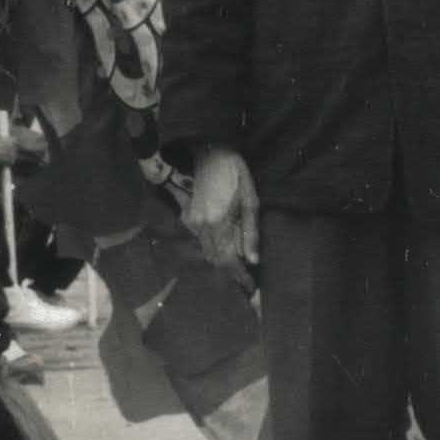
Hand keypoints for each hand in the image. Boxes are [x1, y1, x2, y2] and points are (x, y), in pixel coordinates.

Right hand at [187, 143, 259, 275]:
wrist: (204, 150)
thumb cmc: (233, 170)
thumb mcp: (249, 198)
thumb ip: (250, 230)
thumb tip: (253, 259)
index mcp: (218, 222)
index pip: (229, 260)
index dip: (240, 276)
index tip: (252, 289)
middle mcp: (200, 226)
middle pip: (216, 260)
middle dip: (232, 271)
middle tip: (249, 280)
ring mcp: (191, 222)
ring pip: (208, 251)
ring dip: (224, 259)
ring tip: (241, 264)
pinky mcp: (187, 217)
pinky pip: (203, 240)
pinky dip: (216, 246)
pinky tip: (228, 242)